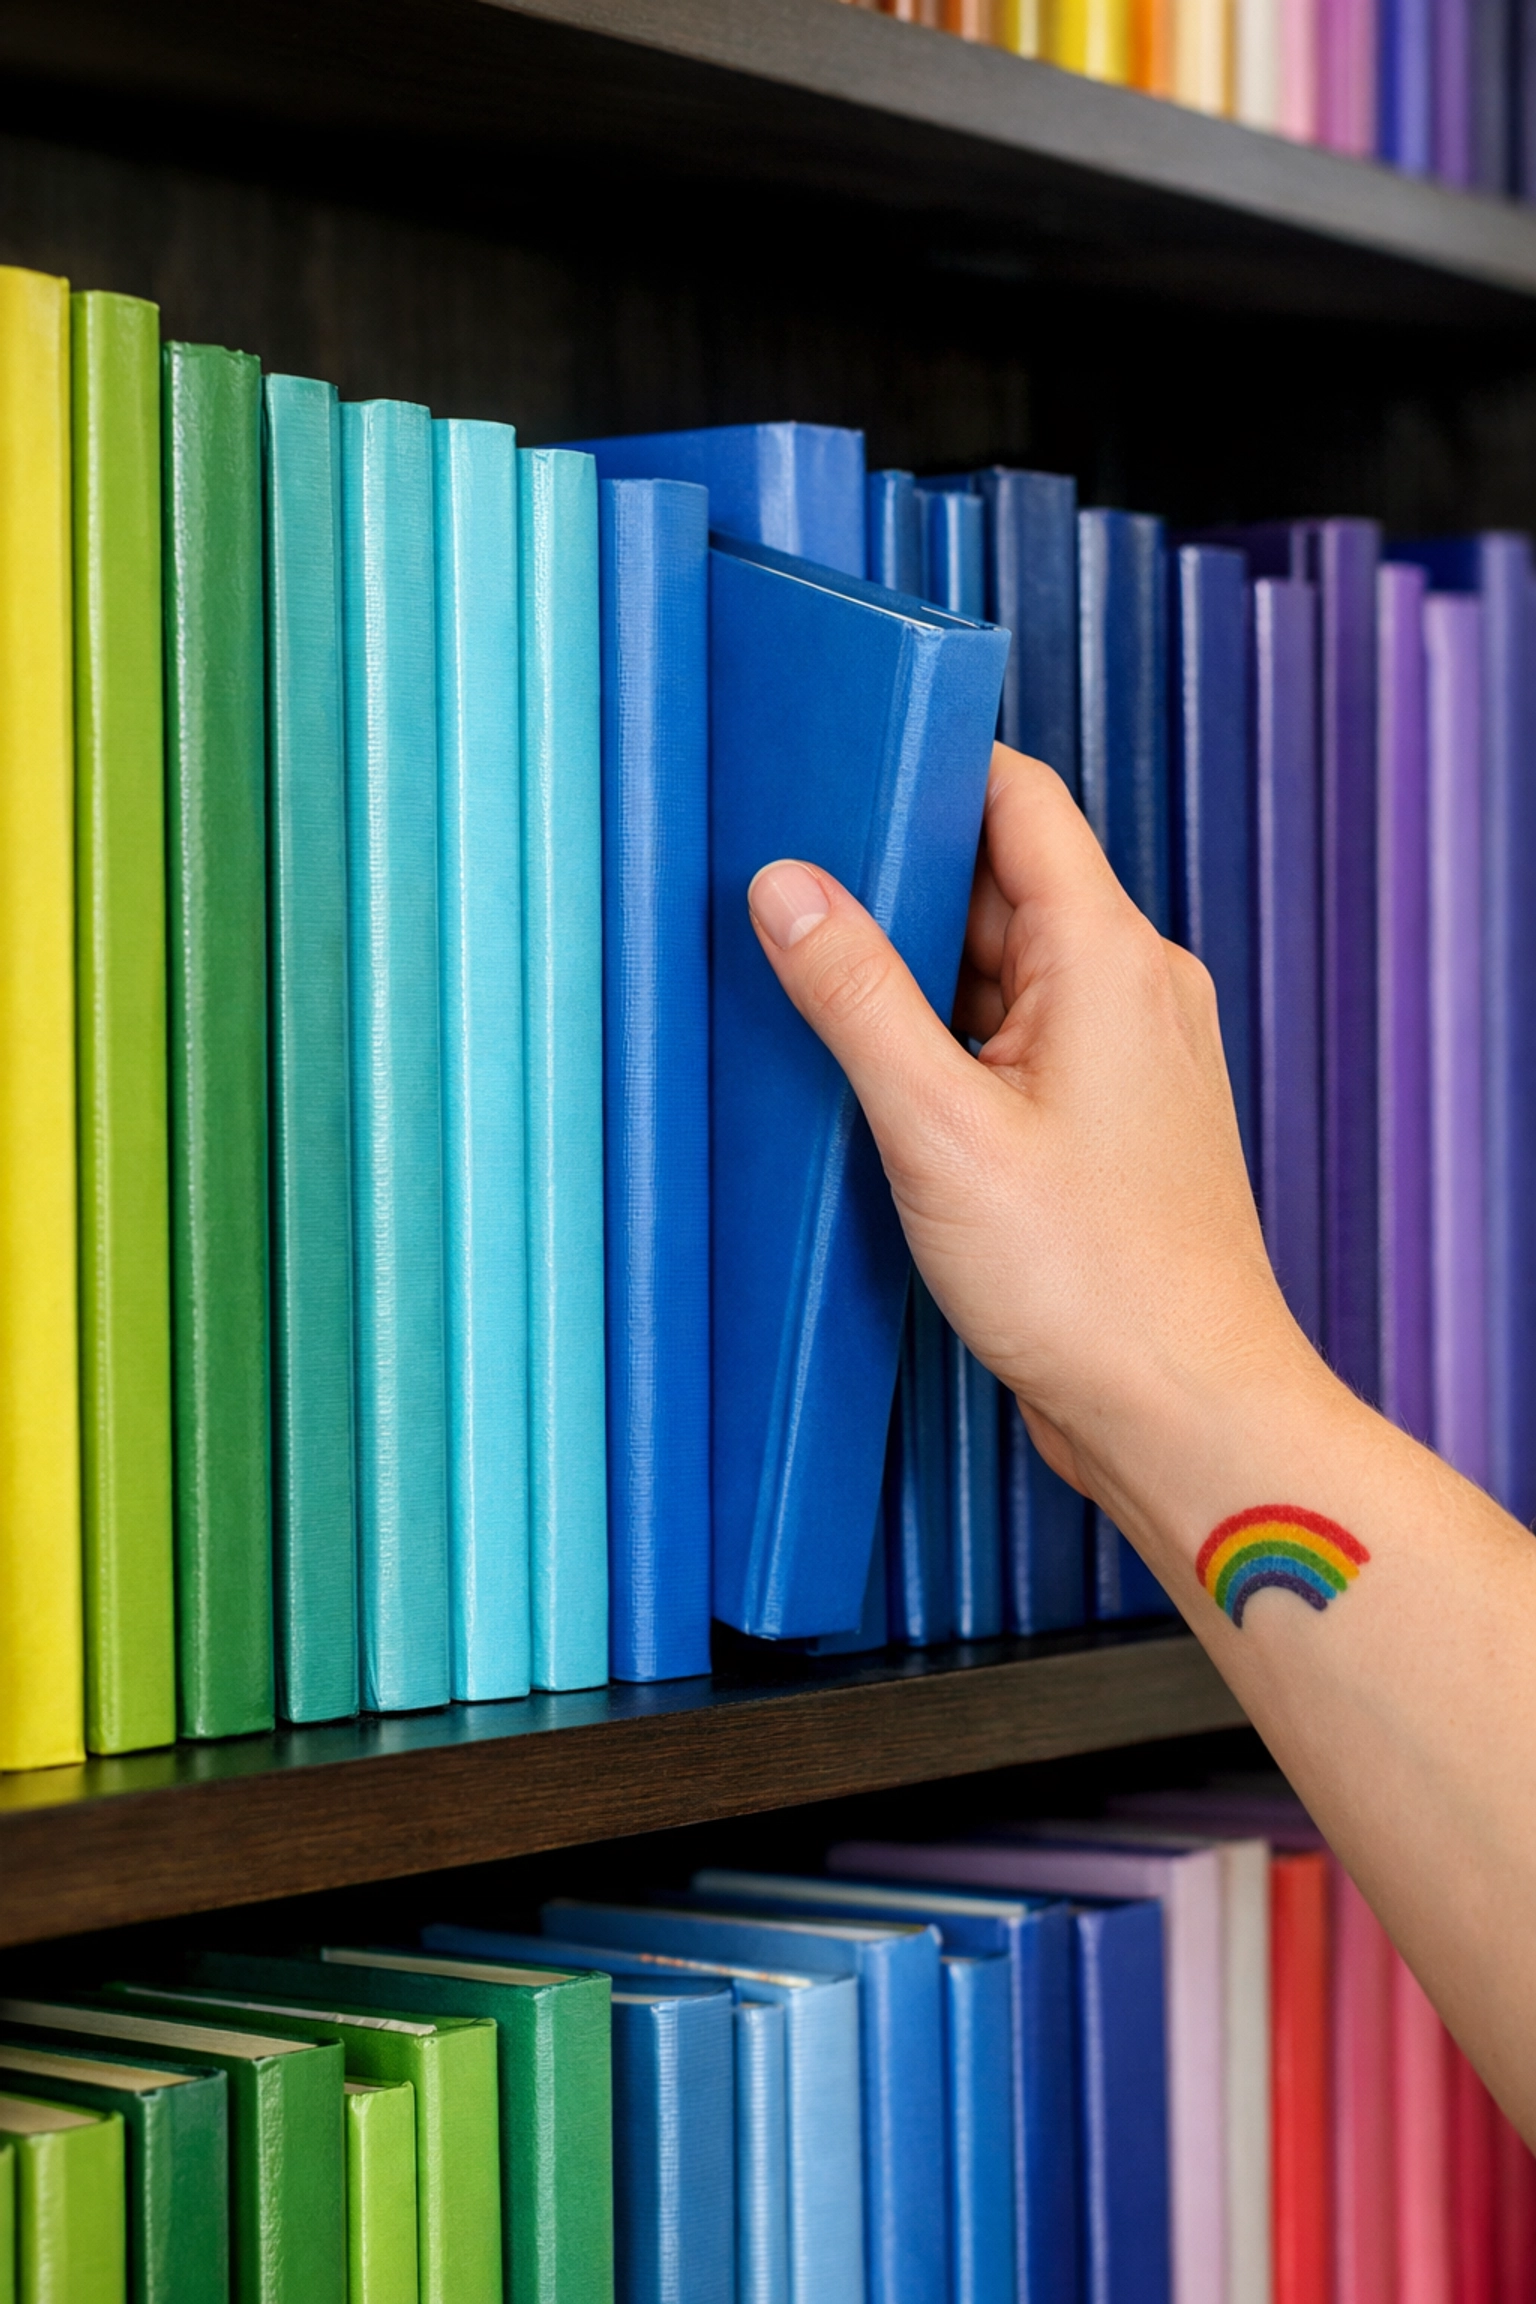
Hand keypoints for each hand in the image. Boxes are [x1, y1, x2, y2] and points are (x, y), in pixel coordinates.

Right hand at [747, 742, 1324, 1520]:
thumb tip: (785, 886)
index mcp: (1107, 954)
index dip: (927, 766)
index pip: (1018, 797)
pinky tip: (878, 1082)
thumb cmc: (1091, 1283)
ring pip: (1002, 970)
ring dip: (916, 978)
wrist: (1186, 1411)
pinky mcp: (1110, 1120)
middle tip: (788, 893)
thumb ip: (856, 997)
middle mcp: (1132, 986)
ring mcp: (1126, 1055)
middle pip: (999, 884)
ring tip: (814, 992)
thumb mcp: (939, 1129)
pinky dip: (948, 1045)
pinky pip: (1017, 1041)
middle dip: (896, 884)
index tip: (835, 764)